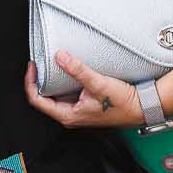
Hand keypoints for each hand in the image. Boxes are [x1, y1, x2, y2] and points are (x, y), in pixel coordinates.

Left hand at [22, 53, 141, 130]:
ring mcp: (78, 110)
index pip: (37, 100)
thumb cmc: (123, 104)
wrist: (142, 107)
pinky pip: (69, 92)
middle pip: (45, 97)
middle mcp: (71, 115)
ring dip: (53, 79)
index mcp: (68, 115)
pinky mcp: (86, 104)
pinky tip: (68, 70)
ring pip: (57, 94)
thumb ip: (78, 70)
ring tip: (51, 63)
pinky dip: (65, 80)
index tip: (32, 67)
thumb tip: (60, 57)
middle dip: (40, 79)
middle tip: (39, 62)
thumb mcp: (98, 84)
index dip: (30, 82)